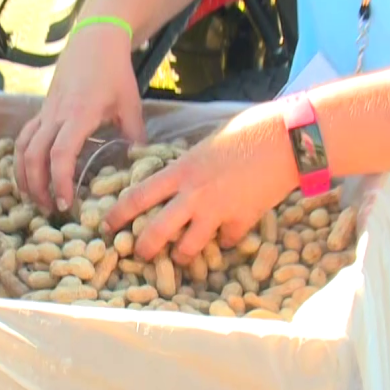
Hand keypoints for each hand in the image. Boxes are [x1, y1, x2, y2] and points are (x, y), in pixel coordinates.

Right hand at [14, 24, 145, 212]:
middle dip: (38, 187)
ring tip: (35, 198)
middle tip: (51, 210)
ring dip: (24, 176)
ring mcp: (45, 111)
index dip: (60, 181)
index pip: (60, 154)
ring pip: (22, 147)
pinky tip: (29, 175)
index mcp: (79, 114)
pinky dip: (21, 159)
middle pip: (33, 155)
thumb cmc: (115, 72)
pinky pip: (24, 137)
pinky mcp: (41, 109)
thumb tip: (139, 165)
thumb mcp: (131, 104)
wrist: (94, 40)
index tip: (67, 203)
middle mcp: (56, 114)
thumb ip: (135, 136)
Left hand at [103, 103, 298, 262]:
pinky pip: (225, 242)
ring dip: (182, 255)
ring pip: (187, 247)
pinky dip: (223, 241)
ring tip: (181, 256)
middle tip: (139, 254)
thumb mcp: (204, 146)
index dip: (118, 214)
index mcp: (180, 171)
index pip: (138, 196)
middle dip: (143, 248)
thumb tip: (175, 178)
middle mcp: (193, 195)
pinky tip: (225, 236)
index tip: (106, 225)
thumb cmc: (245, 133)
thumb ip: (187, 167)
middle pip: (156, 231)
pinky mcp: (242, 222)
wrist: (283, 140)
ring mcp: (217, 211)